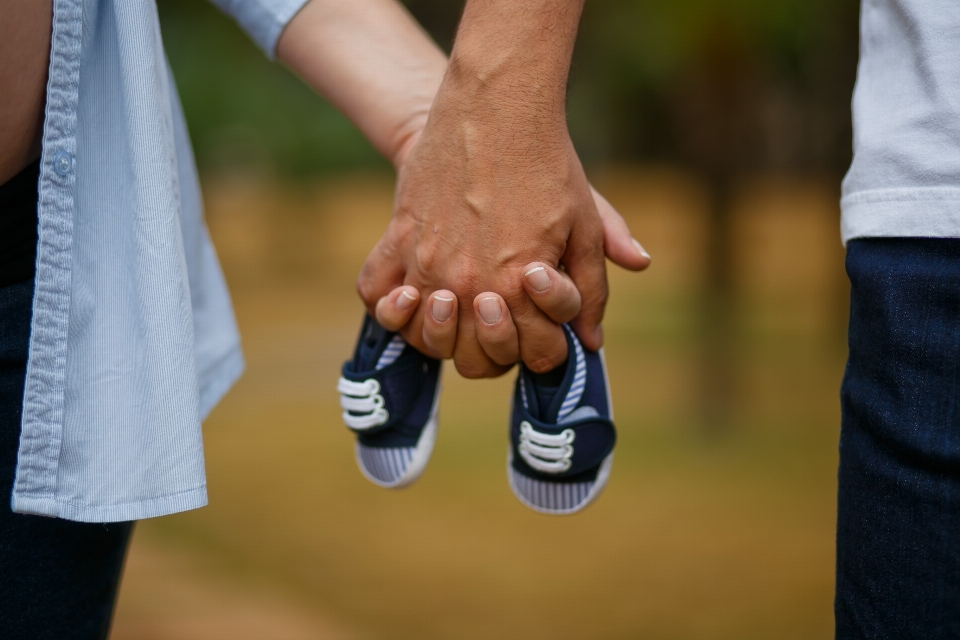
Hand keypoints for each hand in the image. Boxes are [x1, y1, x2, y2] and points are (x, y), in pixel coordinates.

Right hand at [358, 91, 648, 376]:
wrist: (494, 107)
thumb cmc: (548, 165)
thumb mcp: (586, 223)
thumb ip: (592, 288)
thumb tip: (592, 341)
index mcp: (521, 287)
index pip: (535, 355)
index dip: (547, 349)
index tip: (544, 326)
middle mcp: (469, 286)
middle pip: (473, 361)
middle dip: (497, 350)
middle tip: (504, 317)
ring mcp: (427, 265)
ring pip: (423, 339)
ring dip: (442, 337)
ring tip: (458, 307)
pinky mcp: (397, 239)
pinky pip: (375, 292)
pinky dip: (388, 305)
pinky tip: (411, 293)